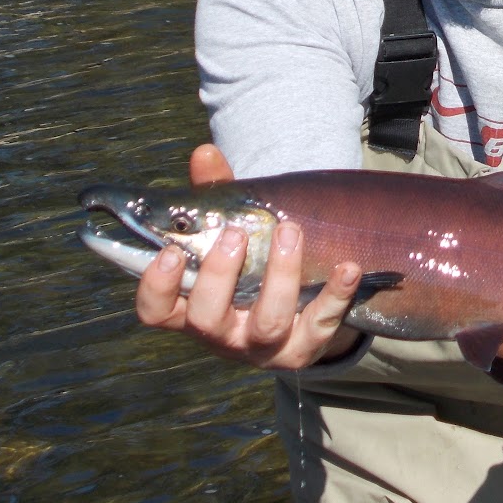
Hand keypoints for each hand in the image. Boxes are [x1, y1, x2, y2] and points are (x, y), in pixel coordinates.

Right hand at [134, 144, 363, 367]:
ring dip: (280, 277)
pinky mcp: (304, 350)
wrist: (297, 314)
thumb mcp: (230, 233)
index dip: (158, 287)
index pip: (156, 311)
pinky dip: (335, 296)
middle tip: (236, 233)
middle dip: (220, 275)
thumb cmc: (249, 267)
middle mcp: (222, 334)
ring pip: (268, 323)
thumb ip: (215, 196)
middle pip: (207, 318)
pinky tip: (347, 268)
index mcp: (192, 308)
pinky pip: (320, 327)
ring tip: (290, 232)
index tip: (171, 251)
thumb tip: (205, 153)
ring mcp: (262, 347)